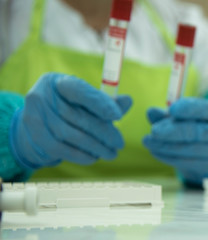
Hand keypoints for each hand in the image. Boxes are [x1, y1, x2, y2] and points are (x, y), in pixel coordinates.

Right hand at [9, 73, 131, 168]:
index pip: (80, 90)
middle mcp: (43, 96)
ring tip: (111, 153)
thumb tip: (128, 101)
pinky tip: (94, 157)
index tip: (118, 116)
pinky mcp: (35, 136)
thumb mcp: (86, 100)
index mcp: (58, 82)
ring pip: (71, 135)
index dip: (100, 103)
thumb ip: (107, 101)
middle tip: (119, 143)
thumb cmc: (69, 109)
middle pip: (78, 116)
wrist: (39, 125)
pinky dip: (81, 155)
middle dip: (104, 132)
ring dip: (95, 147)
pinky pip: (61, 149)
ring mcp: (35, 116)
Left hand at [143, 98, 207, 184]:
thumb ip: (169, 114)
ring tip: (150, 142)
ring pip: (196, 150)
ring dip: (169, 147)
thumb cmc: (198, 128)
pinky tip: (157, 152)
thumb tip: (151, 112)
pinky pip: (192, 163)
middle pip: (202, 133)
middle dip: (176, 132)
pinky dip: (171, 158)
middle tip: (154, 131)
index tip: (172, 109)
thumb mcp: (186, 117)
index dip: (190, 109)